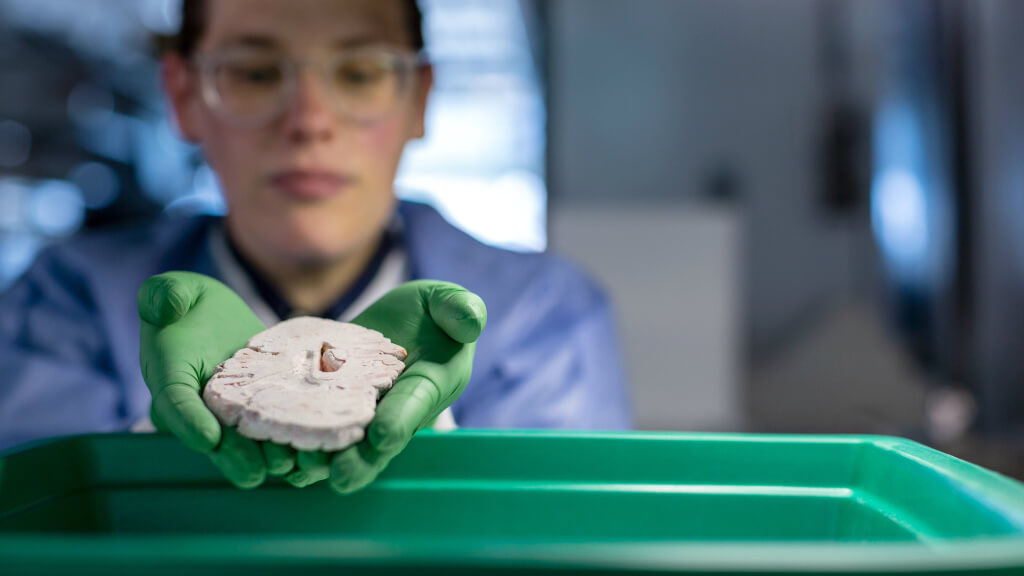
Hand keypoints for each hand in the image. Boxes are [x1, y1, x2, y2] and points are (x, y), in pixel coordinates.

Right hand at [138, 271, 294, 487]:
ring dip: (265, 457)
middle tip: (255, 471)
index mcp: (170, 378)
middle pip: (213, 437)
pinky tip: (315, 451)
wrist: (215, 315)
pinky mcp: (259, 410)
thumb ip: (163, 295)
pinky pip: (272, 429)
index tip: (207, 438)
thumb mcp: (173, 291)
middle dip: (234, 456)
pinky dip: (291, 441)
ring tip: (290, 466)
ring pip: (245, 442)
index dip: (188, 422)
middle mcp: (197, 406)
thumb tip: (164, 305)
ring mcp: (229, 413)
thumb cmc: (187, 302)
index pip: (174, 403)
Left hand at [284, 280, 485, 492]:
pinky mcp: (330, 407)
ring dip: (320, 459)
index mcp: (428, 387)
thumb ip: (460, 309)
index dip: (400, 423)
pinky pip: (312, 427)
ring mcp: (361, 414)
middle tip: (337, 474)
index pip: (414, 408)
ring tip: (297, 465)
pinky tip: (268, 443)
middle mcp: (395, 411)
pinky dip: (292, 438)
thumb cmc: (434, 314)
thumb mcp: (448, 302)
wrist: (404, 323)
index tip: (382, 435)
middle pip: (376, 445)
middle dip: (358, 462)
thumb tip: (471, 321)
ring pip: (341, 446)